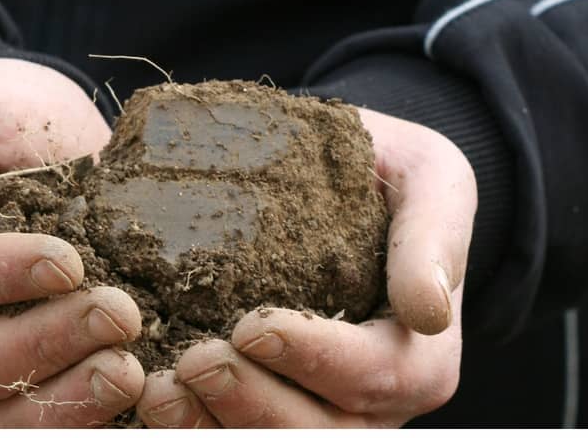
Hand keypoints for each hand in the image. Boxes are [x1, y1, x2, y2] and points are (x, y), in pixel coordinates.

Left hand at [137, 108, 474, 427]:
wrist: (364, 180)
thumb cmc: (399, 175)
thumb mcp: (431, 180)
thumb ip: (433, 236)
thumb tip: (429, 309)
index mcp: (424, 357)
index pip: (372, 376)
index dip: (311, 359)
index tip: (251, 325)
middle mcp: (381, 405)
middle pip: (319, 432)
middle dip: (252, 404)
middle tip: (190, 362)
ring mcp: (330, 417)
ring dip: (213, 429)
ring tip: (158, 392)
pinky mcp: (283, 412)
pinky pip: (241, 435)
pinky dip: (198, 429)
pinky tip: (154, 403)